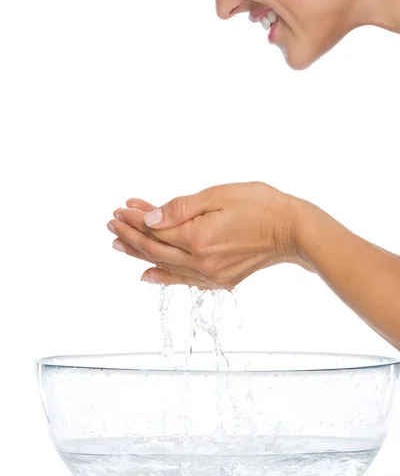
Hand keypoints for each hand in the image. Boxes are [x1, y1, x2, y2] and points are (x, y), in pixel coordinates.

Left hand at [107, 182, 312, 288]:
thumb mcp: (218, 195)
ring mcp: (211, 274)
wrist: (293, 230)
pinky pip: (184, 280)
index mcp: (197, 238)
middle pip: (155, 249)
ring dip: (139, 254)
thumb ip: (180, 208)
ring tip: (118, 245)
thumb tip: (149, 218)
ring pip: (165, 265)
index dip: (135, 218)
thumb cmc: (260, 205)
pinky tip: (147, 274)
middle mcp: (200, 262)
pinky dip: (163, 277)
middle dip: (130, 235)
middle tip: (111, 224)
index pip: (155, 230)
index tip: (120, 208)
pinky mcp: (221, 280)